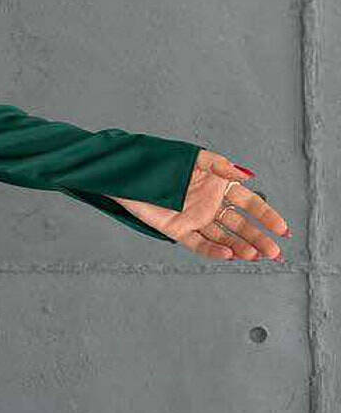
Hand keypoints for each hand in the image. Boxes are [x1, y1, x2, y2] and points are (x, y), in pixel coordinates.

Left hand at [108, 151, 290, 260]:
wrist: (128, 172)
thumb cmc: (163, 160)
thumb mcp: (195, 158)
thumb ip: (220, 166)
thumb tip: (247, 175)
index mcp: (218, 186)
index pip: (250, 204)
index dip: (267, 216)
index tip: (284, 230)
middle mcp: (210, 204)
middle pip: (241, 225)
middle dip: (259, 238)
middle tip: (274, 252)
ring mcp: (195, 219)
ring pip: (224, 237)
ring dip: (240, 246)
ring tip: (255, 255)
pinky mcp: (178, 230)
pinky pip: (199, 245)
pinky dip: (214, 251)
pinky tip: (229, 254)